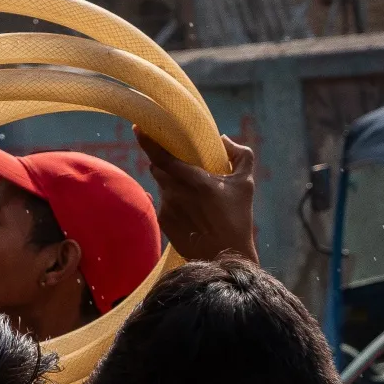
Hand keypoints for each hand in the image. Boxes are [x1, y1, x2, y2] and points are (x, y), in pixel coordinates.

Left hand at [137, 130, 256, 262]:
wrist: (224, 255)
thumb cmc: (238, 217)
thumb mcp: (245, 183)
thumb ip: (239, 155)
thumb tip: (222, 139)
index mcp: (195, 180)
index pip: (162, 156)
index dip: (147, 141)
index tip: (138, 127)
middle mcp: (176, 192)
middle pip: (158, 167)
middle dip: (165, 160)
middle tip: (179, 160)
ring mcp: (166, 207)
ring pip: (161, 184)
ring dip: (172, 181)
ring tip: (194, 193)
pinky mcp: (162, 220)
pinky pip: (162, 201)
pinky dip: (173, 198)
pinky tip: (191, 210)